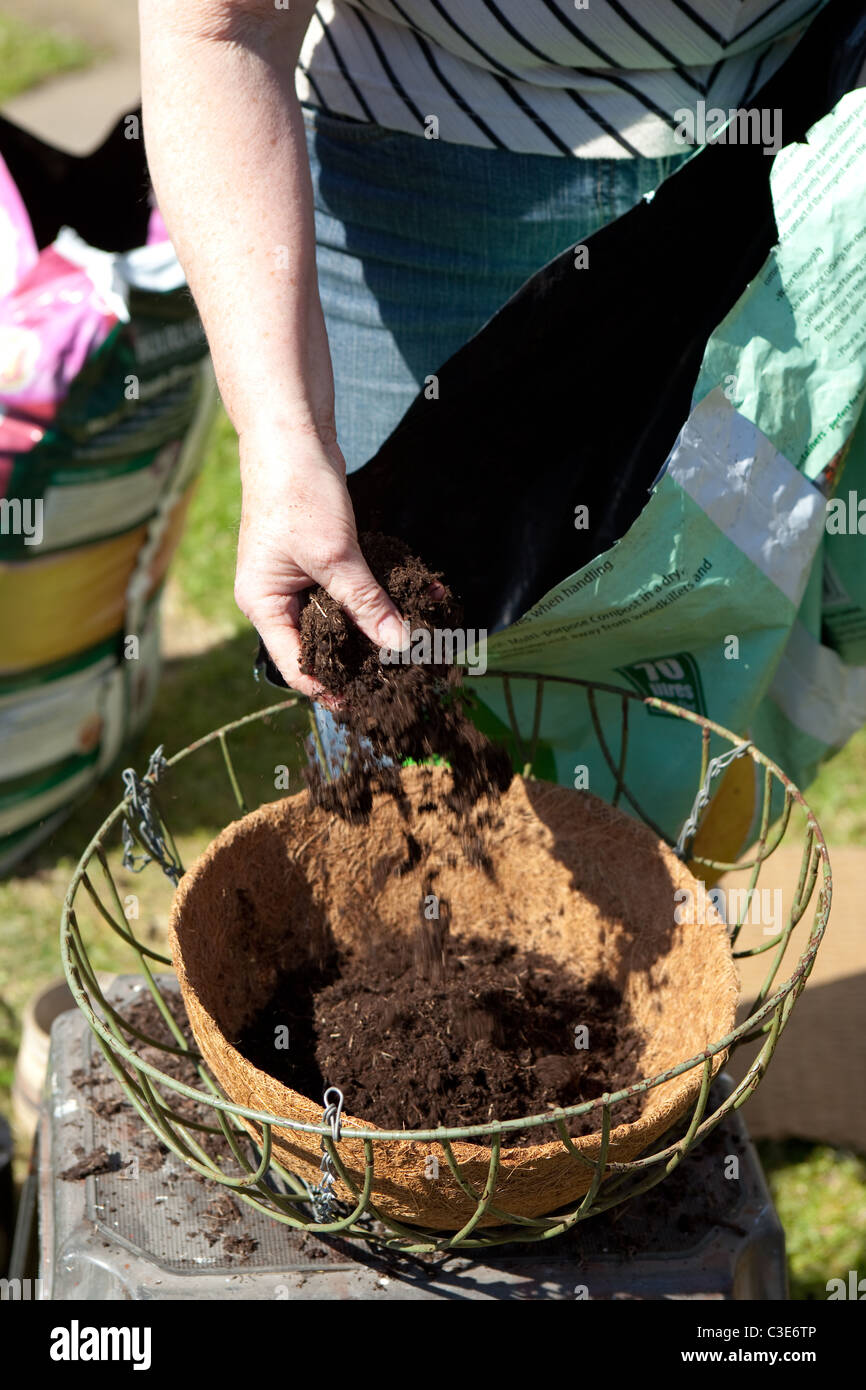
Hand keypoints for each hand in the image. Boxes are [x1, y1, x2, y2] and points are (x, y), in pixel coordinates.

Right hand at [234, 422, 406, 699]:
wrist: (292, 435)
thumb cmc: (298, 493)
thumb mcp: (336, 556)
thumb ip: (366, 604)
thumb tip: (398, 646)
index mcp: (265, 605)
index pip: (296, 666)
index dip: (331, 690)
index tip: (367, 706)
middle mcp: (277, 599)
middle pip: (320, 646)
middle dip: (360, 661)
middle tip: (400, 680)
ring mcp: (298, 579)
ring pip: (340, 619)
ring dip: (376, 628)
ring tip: (415, 647)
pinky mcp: (320, 561)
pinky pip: (351, 591)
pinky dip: (379, 597)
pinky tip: (415, 602)